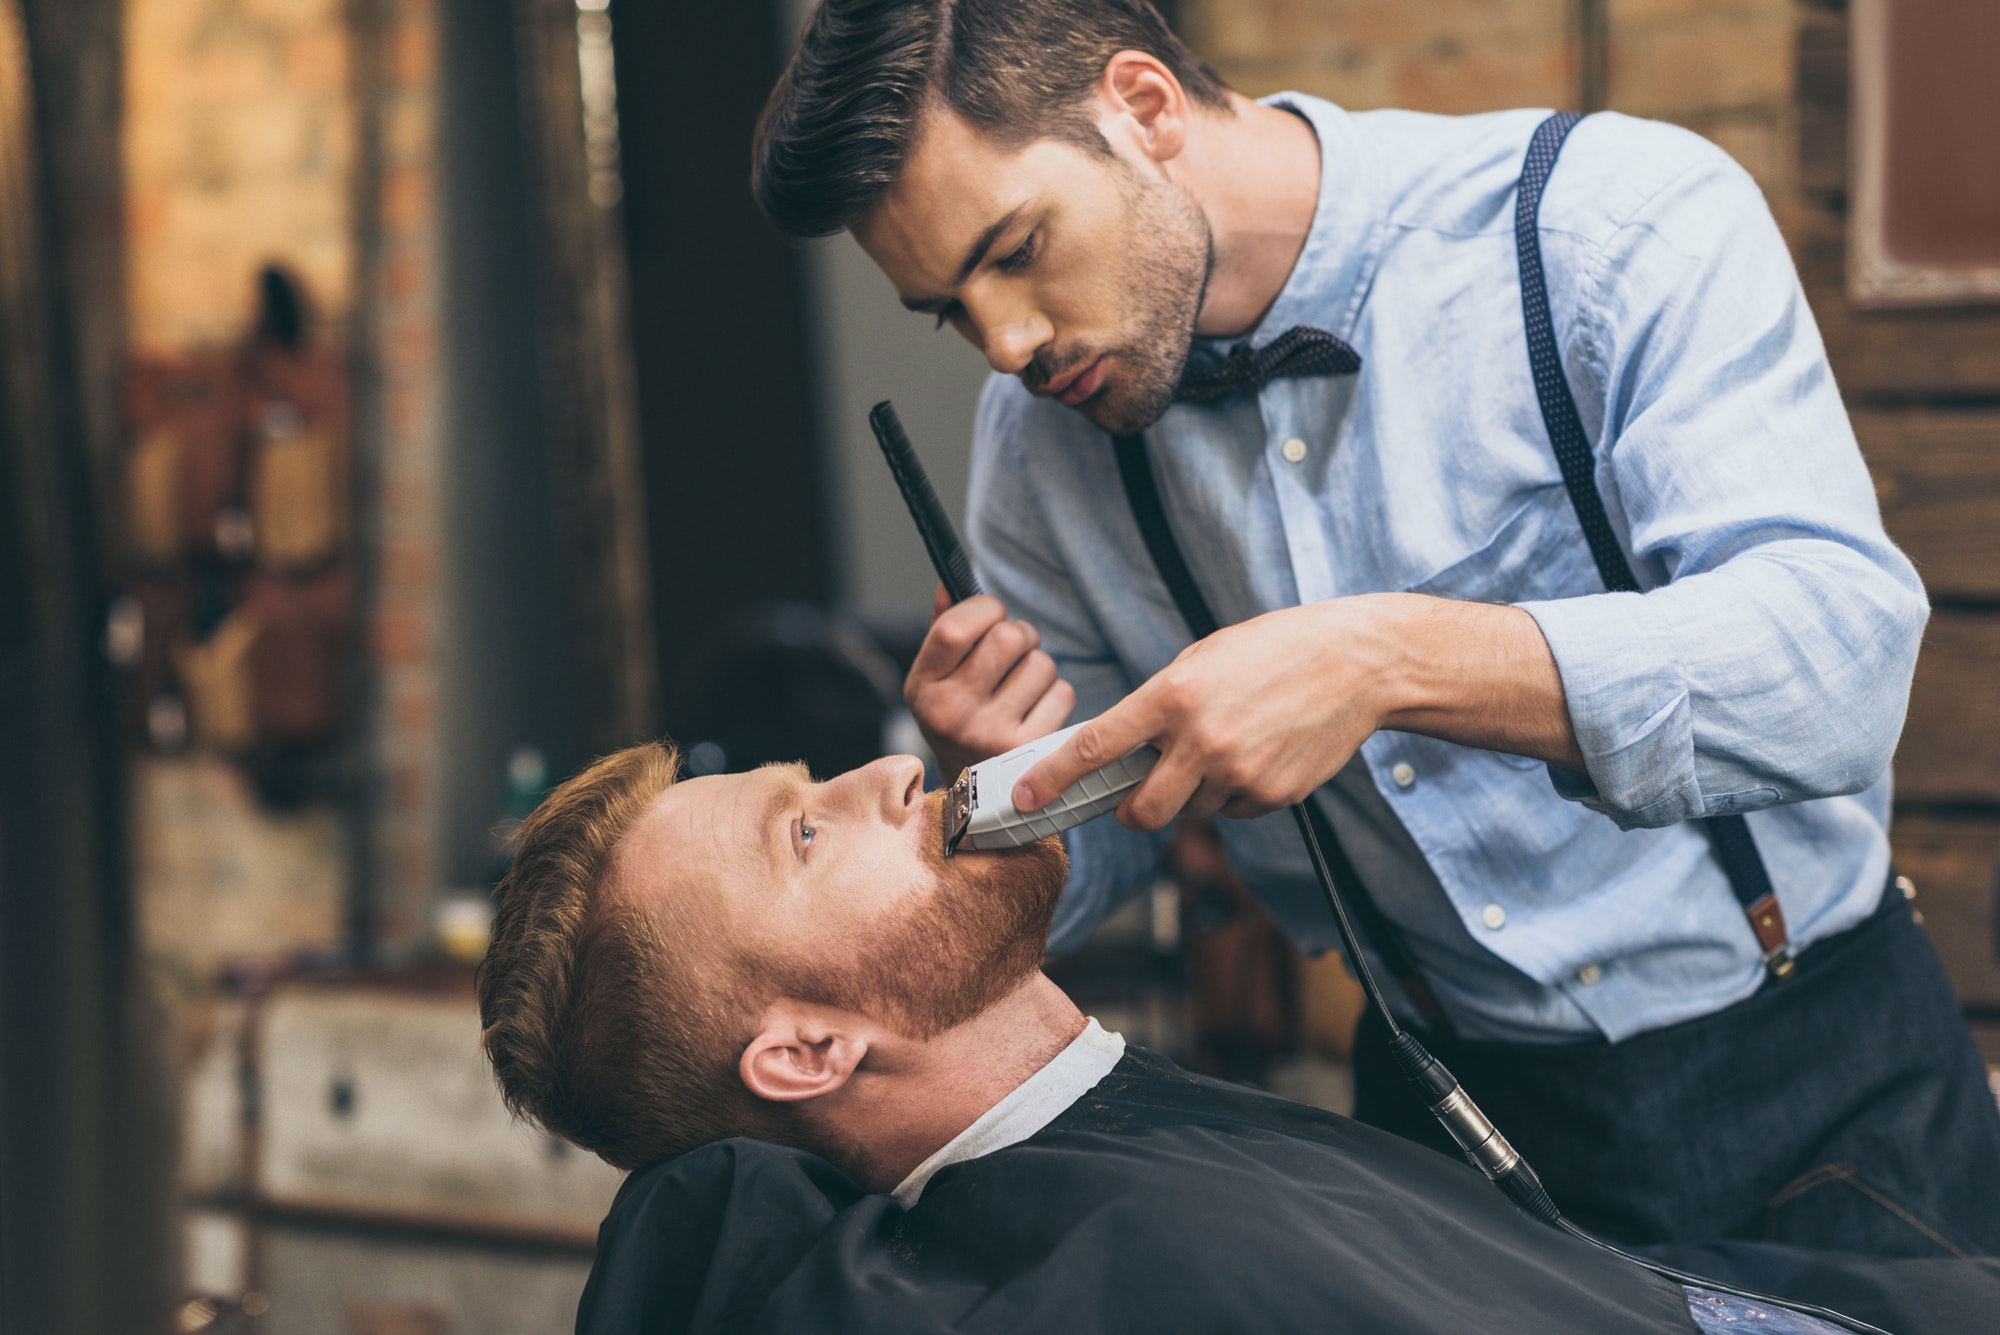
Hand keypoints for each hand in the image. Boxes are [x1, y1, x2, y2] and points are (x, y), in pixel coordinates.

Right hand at [905, 584, 1075, 778]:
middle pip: (1009, 637)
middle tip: (1014, 650)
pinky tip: (1036, 710)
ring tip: (1022, 686)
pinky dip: (1056, 695)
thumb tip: (950, 583)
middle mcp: (950, 713)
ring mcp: (990, 734)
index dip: (984, 607)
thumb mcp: (935, 679)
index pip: (956, 626)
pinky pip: (1062, 692)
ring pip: (1041, 663)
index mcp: (922, 687)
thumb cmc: (958, 718)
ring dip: (1039, 667)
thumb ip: (942, 628)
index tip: (991, 614)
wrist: (972, 795)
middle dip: (1020, 634)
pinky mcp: (1028, 749)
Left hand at [1011, 595, 1582, 829]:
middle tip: (1139, 795)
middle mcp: (1200, 739)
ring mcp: (1239, 773)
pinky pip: (1234, 813)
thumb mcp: (1201, 660)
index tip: (1024, 798)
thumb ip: (1158, 707)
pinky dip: (1236, 796)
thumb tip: (1124, 755)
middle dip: (1132, 811)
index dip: (1051, 778)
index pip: (1094, 747)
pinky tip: (1262, 754)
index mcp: (1171, 695)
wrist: (1355, 663)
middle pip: (1140, 812)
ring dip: (1195, 795)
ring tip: (1230, 745)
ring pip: (1191, 813)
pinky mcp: (1273, 795)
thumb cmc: (1272, 652)